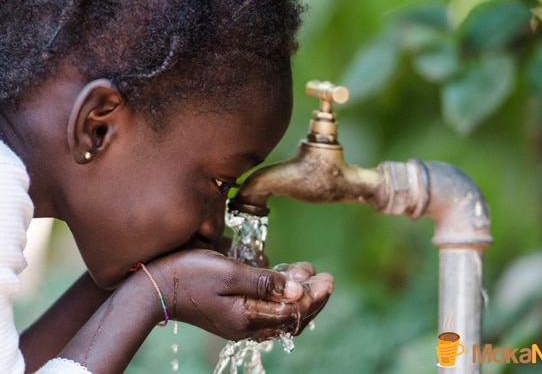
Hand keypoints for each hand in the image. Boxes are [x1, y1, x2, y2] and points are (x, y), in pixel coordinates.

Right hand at [148, 250, 333, 340]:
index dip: (315, 295)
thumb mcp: (228, 273)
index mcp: (248, 318)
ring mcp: (239, 323)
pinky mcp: (232, 315)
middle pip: (291, 317)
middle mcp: (247, 326)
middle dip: (311, 297)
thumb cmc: (189, 275)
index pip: (294, 312)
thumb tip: (298, 290)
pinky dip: (279, 297)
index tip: (328, 278)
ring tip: (306, 273)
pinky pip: (265, 311)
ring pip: (279, 314)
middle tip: (325, 277)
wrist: (154, 287)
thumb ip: (264, 282)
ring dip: (296, 295)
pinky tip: (282, 280)